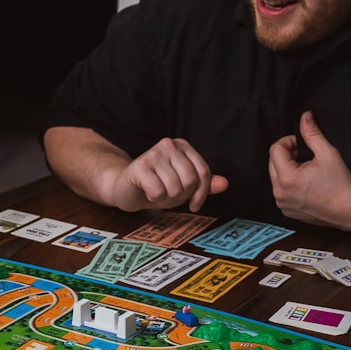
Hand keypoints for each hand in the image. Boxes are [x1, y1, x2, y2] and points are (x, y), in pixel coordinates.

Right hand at [109, 137, 228, 211]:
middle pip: (190, 180)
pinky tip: (147, 191)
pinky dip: (154, 198)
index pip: (203, 172)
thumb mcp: (184, 186)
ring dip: (167, 198)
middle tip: (169, 194)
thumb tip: (224, 184)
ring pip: (175, 188)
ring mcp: (153, 154)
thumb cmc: (156, 185)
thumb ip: (204, 184)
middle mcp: (169, 145)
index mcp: (183, 146)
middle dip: (181, 195)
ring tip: (158, 192)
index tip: (194, 205)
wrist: (125, 188)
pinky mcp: (139, 166)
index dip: (201, 193)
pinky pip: (158, 191)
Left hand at [268, 111, 350, 226]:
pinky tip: (306, 184)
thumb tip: (305, 117)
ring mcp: (282, 203)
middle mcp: (280, 192)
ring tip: (306, 171)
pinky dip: (289, 184)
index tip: (301, 144)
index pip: (275, 149)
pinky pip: (280, 190)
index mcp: (287, 178)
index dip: (288, 142)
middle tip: (305, 157)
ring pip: (275, 177)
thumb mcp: (327, 153)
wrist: (349, 209)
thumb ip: (312, 133)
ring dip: (287, 169)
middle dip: (286, 155)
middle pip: (272, 162)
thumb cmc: (341, 183)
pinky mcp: (286, 210)